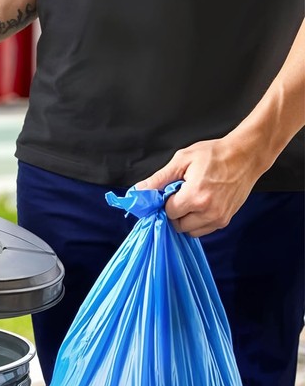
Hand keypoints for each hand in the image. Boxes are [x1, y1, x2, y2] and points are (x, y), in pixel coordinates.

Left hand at [135, 134, 263, 236]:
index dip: (166, 202)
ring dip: (185, 219)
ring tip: (192, 199)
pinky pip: (202, 230)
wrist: (247, 155)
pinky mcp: (225, 221)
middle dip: (175, 212)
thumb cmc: (215, 154)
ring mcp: (218, 218)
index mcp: (195, 196)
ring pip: (189, 231)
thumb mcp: (183, 160)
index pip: (168, 212)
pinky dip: (197, 222)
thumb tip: (138, 191)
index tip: (171, 192)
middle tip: (181, 195)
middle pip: (177, 225)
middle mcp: (208, 211)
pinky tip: (200, 205)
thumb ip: (159, 179)